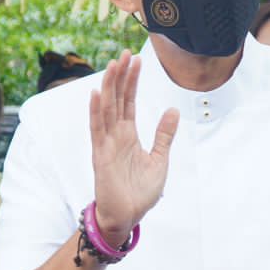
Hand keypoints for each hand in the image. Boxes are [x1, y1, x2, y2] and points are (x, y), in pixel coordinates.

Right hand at [89, 51, 179, 243]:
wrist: (128, 217)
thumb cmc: (140, 192)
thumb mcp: (159, 159)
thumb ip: (163, 135)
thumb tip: (172, 110)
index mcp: (128, 135)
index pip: (129, 101)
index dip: (132, 81)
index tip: (136, 60)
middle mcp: (115, 135)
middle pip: (117, 99)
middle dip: (121, 76)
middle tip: (124, 53)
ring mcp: (107, 143)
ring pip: (106, 108)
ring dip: (109, 87)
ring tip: (113, 65)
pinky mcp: (101, 155)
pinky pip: (97, 129)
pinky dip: (96, 111)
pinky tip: (97, 93)